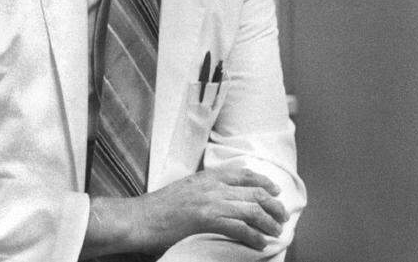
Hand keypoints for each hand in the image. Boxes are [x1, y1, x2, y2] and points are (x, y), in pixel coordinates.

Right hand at [85, 166, 287, 256]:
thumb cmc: (156, 210)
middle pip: (254, 191)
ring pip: (251, 209)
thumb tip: (221, 200)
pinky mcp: (205, 218)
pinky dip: (253, 237)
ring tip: (275, 232)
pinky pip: (239, 227)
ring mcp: (209, 201)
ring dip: (268, 222)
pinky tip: (259, 244)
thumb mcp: (185, 191)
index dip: (264, 181)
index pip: (244, 173)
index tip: (275, 190)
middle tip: (282, 216)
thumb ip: (204, 191)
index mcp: (206, 176)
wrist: (135, 218)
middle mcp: (212, 185)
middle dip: (273, 204)